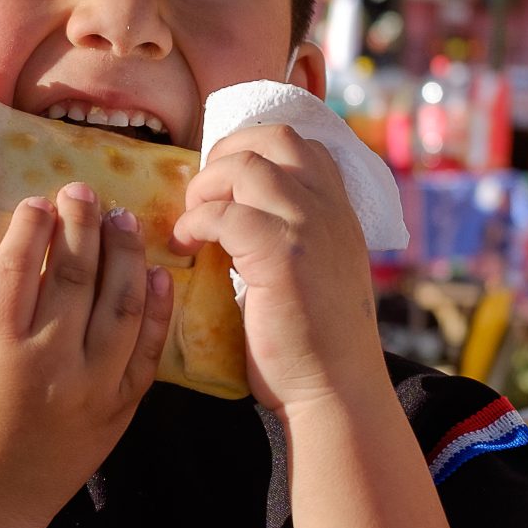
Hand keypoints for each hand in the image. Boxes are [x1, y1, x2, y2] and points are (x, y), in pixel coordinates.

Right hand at [0, 183, 173, 527]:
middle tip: (85, 192)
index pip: (19, 265)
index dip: (32, 225)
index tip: (39, 201)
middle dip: (82, 223)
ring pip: (120, 300)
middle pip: (75, 272)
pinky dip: (157, 306)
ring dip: (123, 253)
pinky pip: (148, 347)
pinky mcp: (121, 407)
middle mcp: (48, 359)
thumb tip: (9, 246)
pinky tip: (155, 273)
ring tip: (123, 220)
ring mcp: (92, 384)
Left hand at [173, 125, 382, 412]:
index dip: (254, 149)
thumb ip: (292, 238)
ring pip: (246, 165)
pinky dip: (196, 221)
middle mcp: (330, 209)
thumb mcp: (317, 274)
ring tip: (192, 220)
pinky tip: (187, 245)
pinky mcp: (281, 254)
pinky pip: (225, 212)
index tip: (224, 182)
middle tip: (202, 194)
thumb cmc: (316, 346)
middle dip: (226, 152)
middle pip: (274, 138)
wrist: (335, 390)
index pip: (301, 144)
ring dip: (206, 186)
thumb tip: (236, 219)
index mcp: (339, 211)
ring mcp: (309, 227)